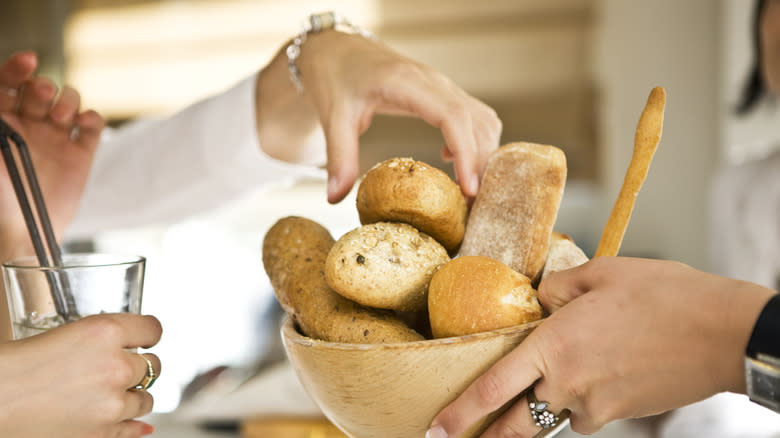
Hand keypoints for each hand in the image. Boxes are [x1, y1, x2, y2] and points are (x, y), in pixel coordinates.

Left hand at [0, 52, 103, 258]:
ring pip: (68, 101)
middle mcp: (28, 125)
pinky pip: (92, 125)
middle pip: (40, 88)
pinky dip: (90, 118)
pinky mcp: (80, 154)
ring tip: (61, 118)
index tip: (27, 61)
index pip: (8, 82)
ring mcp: (55, 138)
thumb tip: (2, 88)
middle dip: (43, 87)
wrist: (22, 230)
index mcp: (1, 121)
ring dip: (67, 101)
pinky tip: (81, 125)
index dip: (17, 68)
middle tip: (42, 98)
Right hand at [0, 313, 161, 437]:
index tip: (145, 339)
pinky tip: (138, 424)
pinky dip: (133, 425)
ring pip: (146, 399)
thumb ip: (104, 337)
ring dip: (133, 395)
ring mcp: (112, 403)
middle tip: (120, 367)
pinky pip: (134, 428)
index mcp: (105, 332)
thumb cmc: (18, 365)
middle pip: (153, 365)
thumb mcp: (68, 333)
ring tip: (112, 394)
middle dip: (138, 366)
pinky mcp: (102, 432)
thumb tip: (139, 343)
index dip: (148, 335)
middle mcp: (116, 366)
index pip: (153, 329)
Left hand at [256, 30, 500, 203]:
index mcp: (408, 83)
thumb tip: (334, 199)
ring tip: (468, 191)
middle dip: (481, 164)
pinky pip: (473, 116)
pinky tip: (450, 161)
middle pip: (476, 121)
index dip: (467, 153)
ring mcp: (442, 86)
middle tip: (472, 205)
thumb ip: (339, 156)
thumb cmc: (334, 77)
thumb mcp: (333, 116)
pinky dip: (475, 142)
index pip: (453, 116)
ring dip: (483, 154)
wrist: (336, 48)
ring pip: (481, 119)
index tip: (469, 189)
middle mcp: (434, 81)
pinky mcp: (442, 92)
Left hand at [428, 257, 775, 436]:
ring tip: (540, 388)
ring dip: (537, 407)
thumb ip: (558, 288)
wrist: (723, 333)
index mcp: (554, 346)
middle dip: (484, 435)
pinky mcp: (619, 415)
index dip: (459, 413)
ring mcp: (595, 406)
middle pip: (515, 422)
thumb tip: (540, 300)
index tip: (435, 430)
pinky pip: (583, 412)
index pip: (492, 388)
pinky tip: (597, 370)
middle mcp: (568, 384)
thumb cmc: (664, 296)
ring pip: (551, 414)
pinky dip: (577, 398)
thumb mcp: (601, 274)